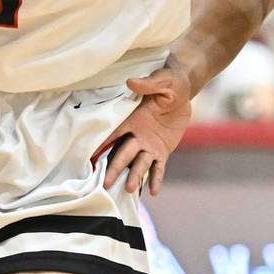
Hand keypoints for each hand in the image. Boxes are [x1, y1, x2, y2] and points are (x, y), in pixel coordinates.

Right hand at [95, 67, 192, 196]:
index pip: (114, 134)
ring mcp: (149, 144)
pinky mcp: (163, 150)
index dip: (102, 145)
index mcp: (133, 119)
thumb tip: (131, 82)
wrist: (184, 89)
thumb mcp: (162, 81)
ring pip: (140, 163)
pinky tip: (154, 192)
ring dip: (134, 176)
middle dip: (115, 167)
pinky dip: (156, 178)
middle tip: (106, 183)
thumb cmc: (170, 81)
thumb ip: (148, 84)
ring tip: (129, 190)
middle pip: (123, 154)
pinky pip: (159, 167)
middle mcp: (138, 134)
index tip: (89, 158)